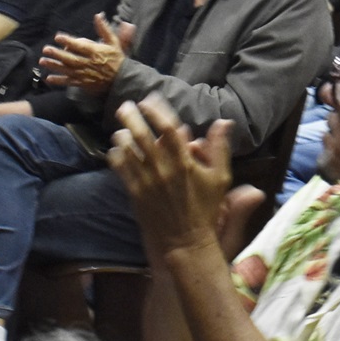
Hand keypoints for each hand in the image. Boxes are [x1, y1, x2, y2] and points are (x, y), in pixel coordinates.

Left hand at [40, 14, 126, 92]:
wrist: (122, 79)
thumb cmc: (117, 58)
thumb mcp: (113, 41)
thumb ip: (104, 29)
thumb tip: (98, 15)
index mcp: (95, 52)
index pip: (79, 46)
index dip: (68, 41)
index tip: (58, 37)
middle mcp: (88, 63)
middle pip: (70, 58)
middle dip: (57, 54)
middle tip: (45, 49)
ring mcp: (84, 74)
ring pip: (67, 70)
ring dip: (54, 65)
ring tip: (43, 61)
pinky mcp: (83, 83)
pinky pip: (69, 82)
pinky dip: (59, 81)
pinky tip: (48, 78)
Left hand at [106, 95, 245, 258]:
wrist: (185, 240)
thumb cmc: (205, 208)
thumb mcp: (220, 178)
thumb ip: (220, 148)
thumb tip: (224, 121)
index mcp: (184, 162)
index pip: (168, 129)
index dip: (157, 111)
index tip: (149, 100)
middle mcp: (163, 168)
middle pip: (142, 135)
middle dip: (131, 117)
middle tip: (125, 106)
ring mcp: (146, 181)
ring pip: (128, 150)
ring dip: (122, 135)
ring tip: (120, 128)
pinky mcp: (135, 193)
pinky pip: (121, 169)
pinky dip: (116, 155)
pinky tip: (115, 149)